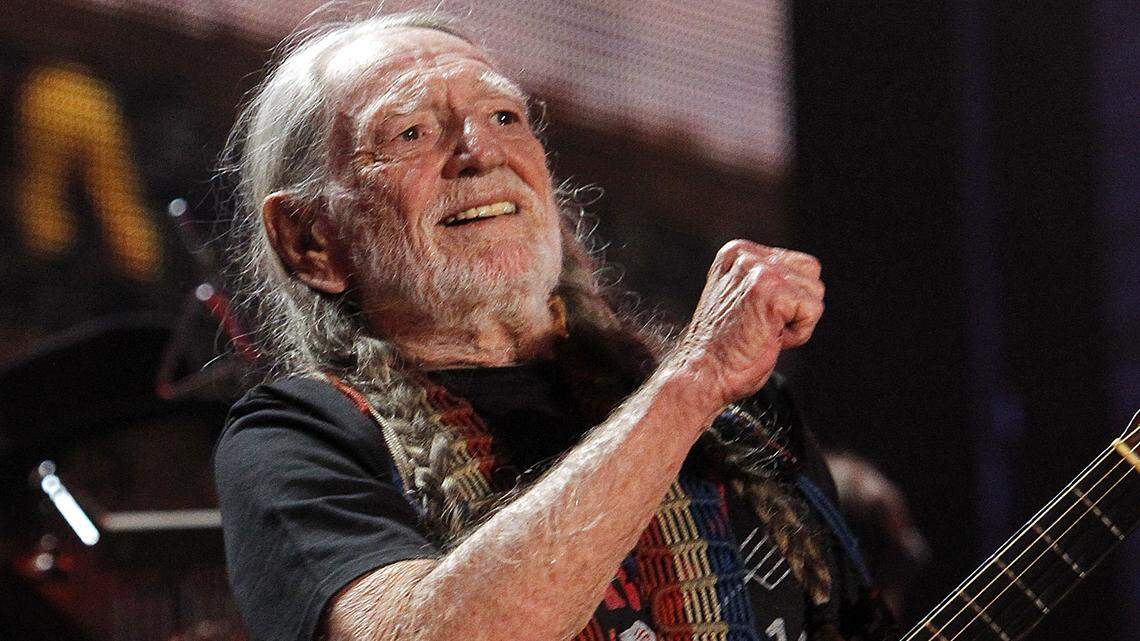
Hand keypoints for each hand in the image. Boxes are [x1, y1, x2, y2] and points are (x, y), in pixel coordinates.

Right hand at [668, 240, 823, 410]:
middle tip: (760, 325)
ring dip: (796, 322)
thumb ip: (764, 279)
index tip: (754, 315)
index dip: (787, 298)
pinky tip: (768, 337)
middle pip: (810, 273)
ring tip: (762, 331)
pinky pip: (813, 311)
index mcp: (737, 253)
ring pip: (814, 292)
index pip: (797, 263)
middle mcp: (747, 256)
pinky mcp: (774, 292)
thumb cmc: (722, 347)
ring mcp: (760, 271)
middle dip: (796, 306)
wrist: (703, 373)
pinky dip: (798, 334)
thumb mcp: (738, 296)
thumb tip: (803, 278)